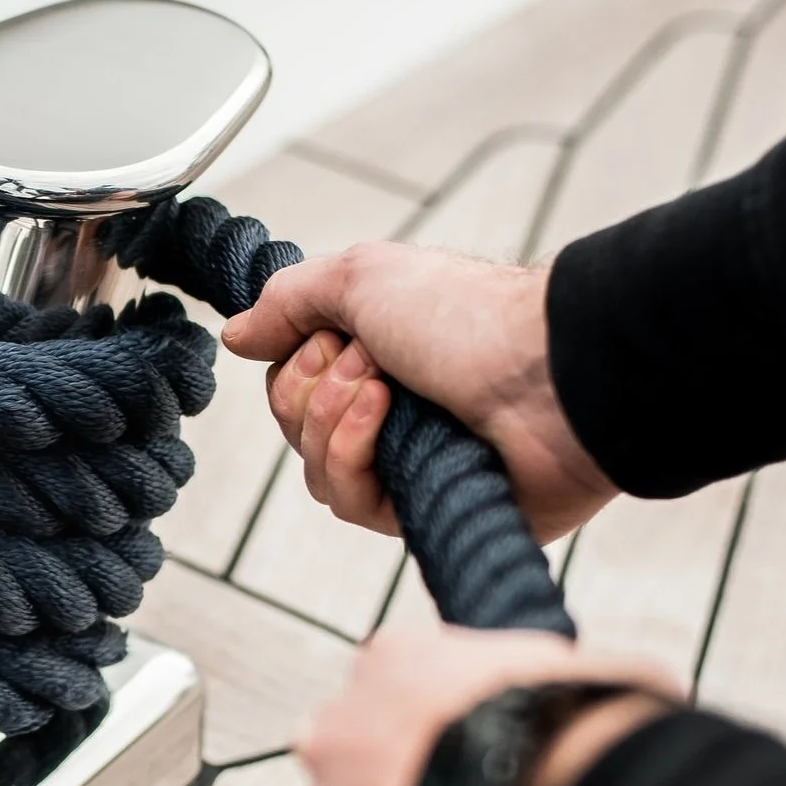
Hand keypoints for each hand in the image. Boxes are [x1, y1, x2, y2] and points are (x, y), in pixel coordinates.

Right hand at [221, 244, 616, 541]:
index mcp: (378, 356)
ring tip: (384, 389)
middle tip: (368, 360)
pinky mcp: (425, 509)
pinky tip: (388, 423)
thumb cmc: (471, 317)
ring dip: (334, 423)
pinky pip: (352, 504)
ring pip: (316, 471)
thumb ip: (288, 300)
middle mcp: (390, 412)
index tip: (334, 337)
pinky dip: (354, 456)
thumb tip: (236, 335)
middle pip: (295, 427)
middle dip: (313, 391)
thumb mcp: (363, 276)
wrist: (550, 374)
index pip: (289, 383)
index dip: (295, 364)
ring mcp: (408, 463)